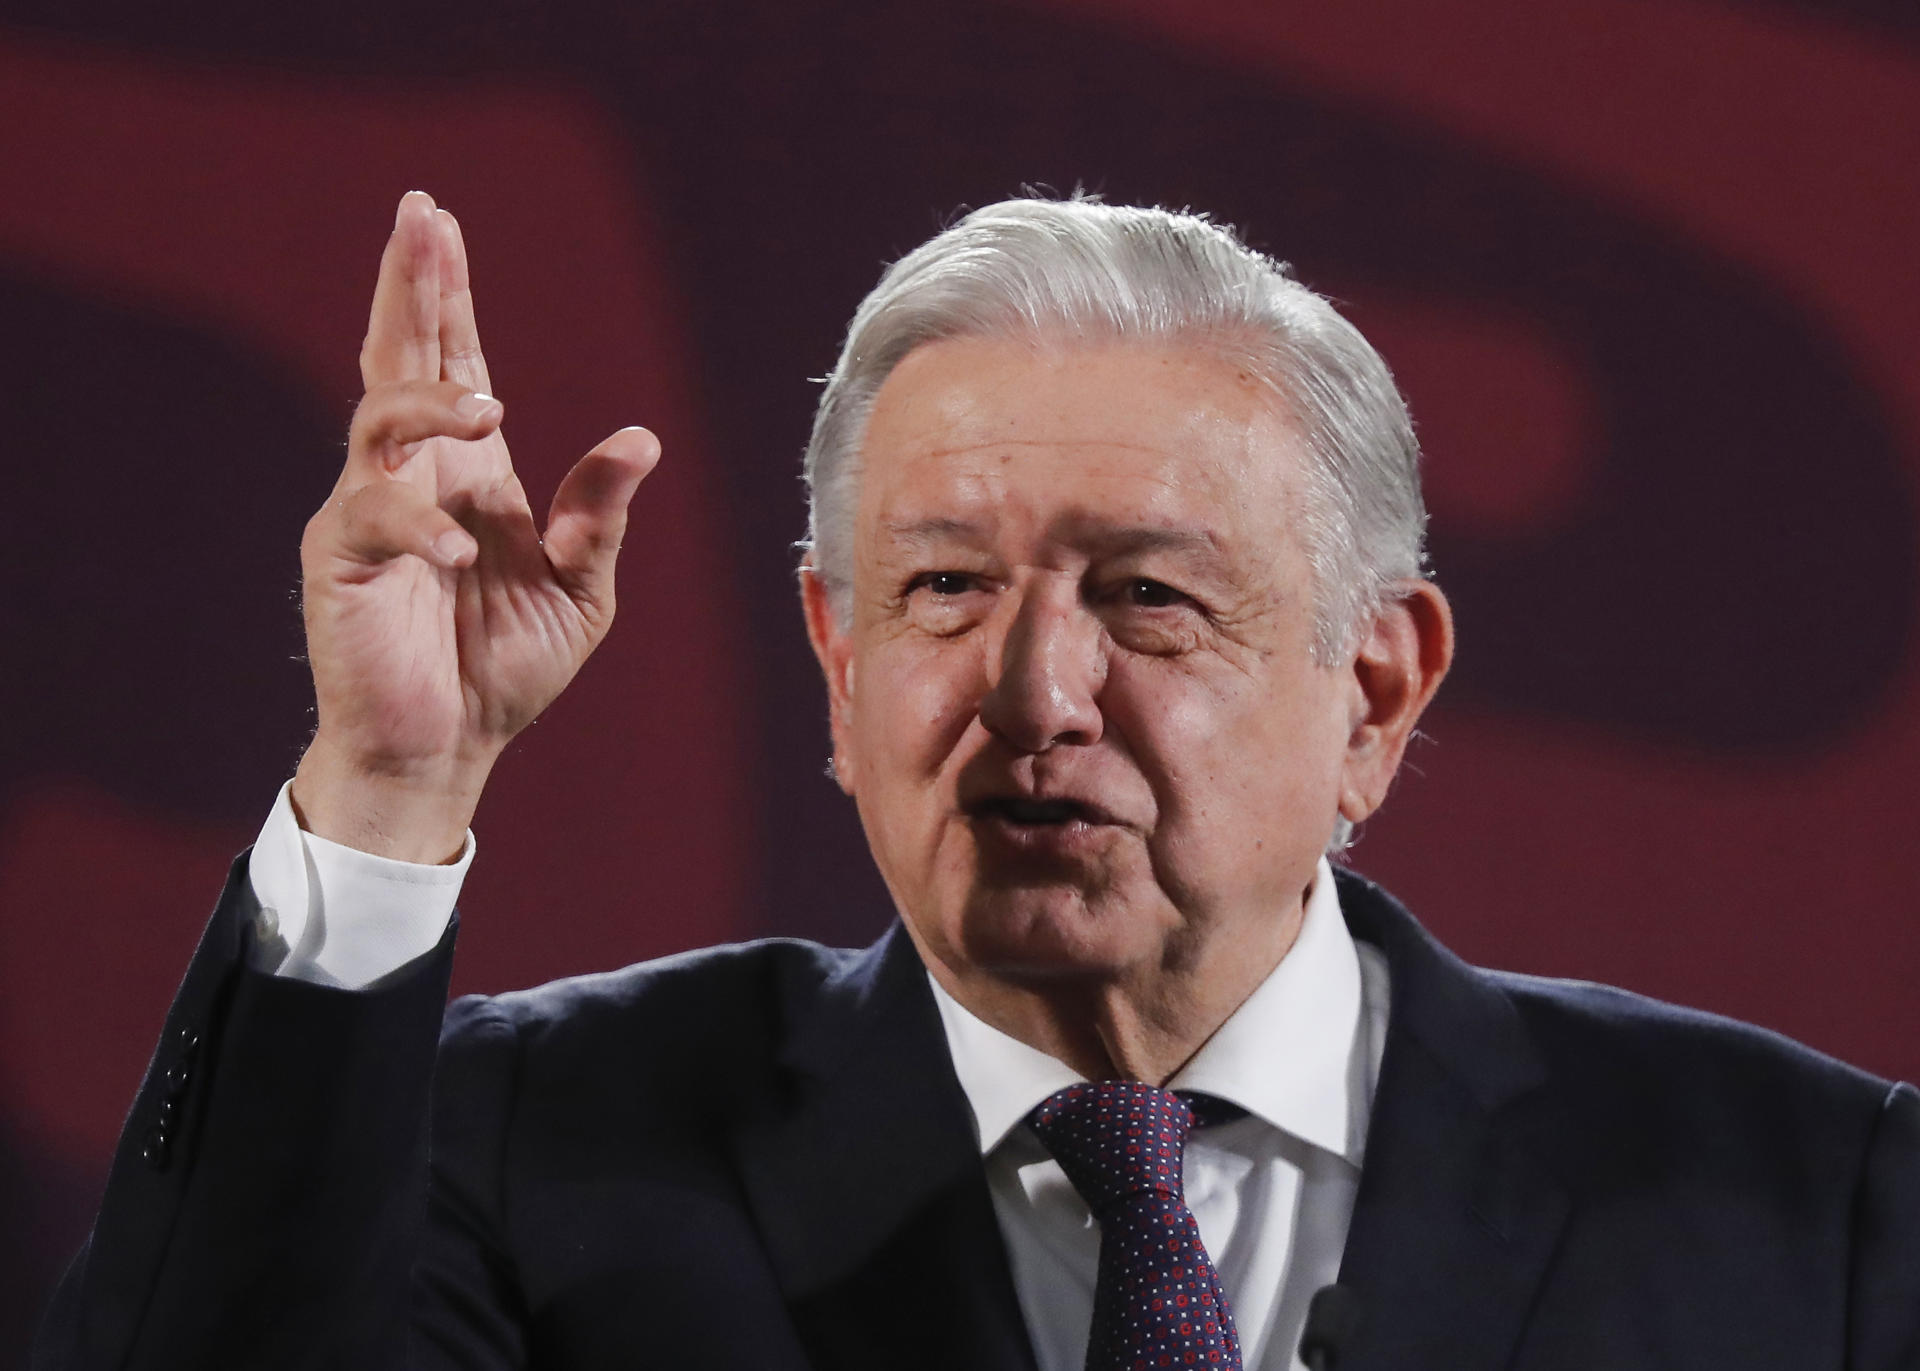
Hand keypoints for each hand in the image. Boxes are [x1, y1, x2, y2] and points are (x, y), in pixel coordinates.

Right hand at [290, 191, 658, 860]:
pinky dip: (418, 525)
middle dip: (411, 287)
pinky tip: (459, 548)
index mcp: (471, 471)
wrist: (447, 746)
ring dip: (430, 403)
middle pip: (403, 358)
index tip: (440, 222)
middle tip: (419, 217)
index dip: (445, 294)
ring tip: (491, 410)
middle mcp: (416, 474)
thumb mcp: (578, 591)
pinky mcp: (343, 561)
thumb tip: (642, 438)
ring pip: (380, 420)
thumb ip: (597, 518)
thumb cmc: (505, 668)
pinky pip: (371, 518)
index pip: (455, 362)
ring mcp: (370, 511)